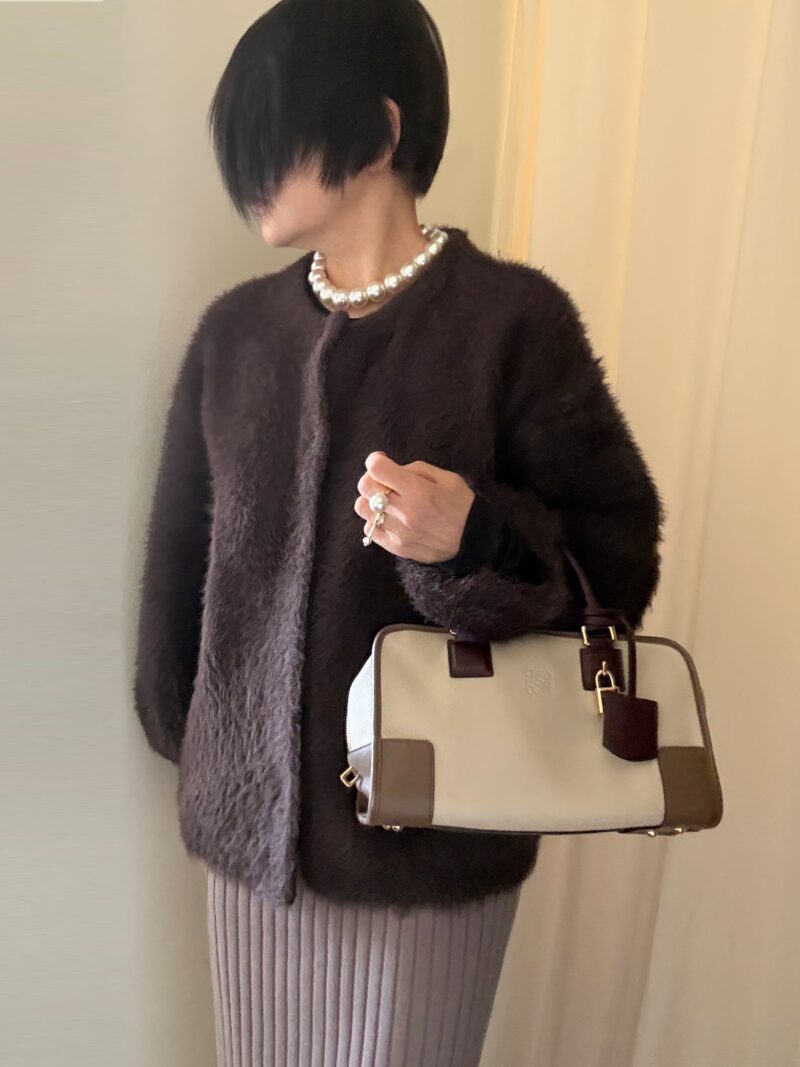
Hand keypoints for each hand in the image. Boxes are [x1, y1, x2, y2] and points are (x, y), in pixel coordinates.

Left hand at [354, 451, 475, 563]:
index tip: (382, 462)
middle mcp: (405, 511)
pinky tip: (390, 518)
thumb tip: (392, 469)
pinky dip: (375, 520)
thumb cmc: (462, 506)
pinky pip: (370, 529)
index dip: (376, 461)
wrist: (473, 542)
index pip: (377, 469)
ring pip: (363, 508)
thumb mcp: (448, 478)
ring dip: (370, 500)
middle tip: (384, 481)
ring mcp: (398, 531)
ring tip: (386, 502)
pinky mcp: (396, 547)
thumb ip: (417, 470)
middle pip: (365, 487)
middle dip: (372, 478)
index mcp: (418, 491)